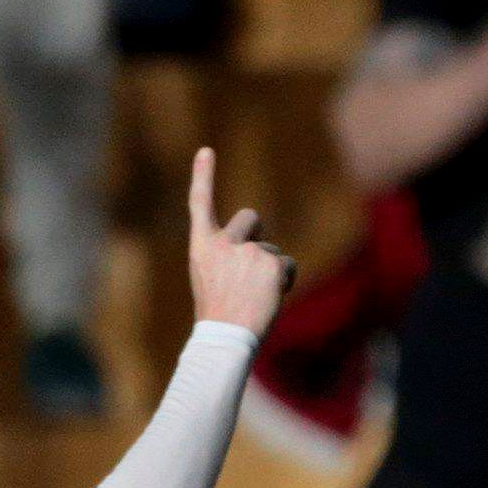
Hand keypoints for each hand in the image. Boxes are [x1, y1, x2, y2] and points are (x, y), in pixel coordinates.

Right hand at [183, 147, 295, 331]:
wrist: (226, 337)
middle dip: (256, 236)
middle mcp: (223, 242)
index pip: (200, 203)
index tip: (206, 151)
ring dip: (269, 271)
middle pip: (251, 218)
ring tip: (253, 296)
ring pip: (271, 250)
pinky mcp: (271, 263)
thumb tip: (263, 248)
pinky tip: (269, 298)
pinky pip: (287, 265)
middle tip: (248, 270)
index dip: (204, 176)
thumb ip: (228, 255)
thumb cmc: (217, 312)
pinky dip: (284, 281)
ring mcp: (248, 251)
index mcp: (201, 246)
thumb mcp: (211, 277)